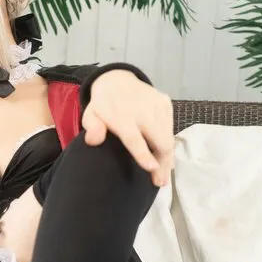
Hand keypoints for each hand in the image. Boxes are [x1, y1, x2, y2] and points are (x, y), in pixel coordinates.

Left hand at [81, 71, 173, 187]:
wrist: (117, 80)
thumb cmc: (103, 105)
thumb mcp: (90, 115)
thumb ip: (91, 127)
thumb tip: (93, 140)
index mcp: (122, 116)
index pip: (135, 138)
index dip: (144, 154)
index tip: (152, 168)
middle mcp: (143, 111)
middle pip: (161, 141)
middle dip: (162, 163)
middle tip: (159, 182)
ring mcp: (157, 106)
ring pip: (168, 138)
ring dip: (167, 158)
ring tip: (163, 175)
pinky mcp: (166, 103)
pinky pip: (171, 128)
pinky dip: (168, 144)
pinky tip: (164, 158)